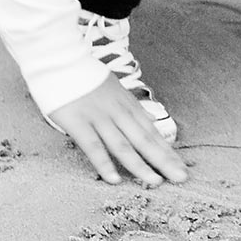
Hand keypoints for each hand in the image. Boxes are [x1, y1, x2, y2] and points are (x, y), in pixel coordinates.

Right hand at [47, 76, 189, 185]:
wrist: (59, 59)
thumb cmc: (86, 76)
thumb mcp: (116, 88)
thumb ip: (133, 107)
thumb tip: (152, 119)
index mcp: (127, 104)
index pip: (152, 132)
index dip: (167, 151)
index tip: (181, 167)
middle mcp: (117, 112)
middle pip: (144, 140)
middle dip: (164, 160)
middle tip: (181, 178)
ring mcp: (98, 117)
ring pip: (123, 145)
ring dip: (140, 165)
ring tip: (155, 182)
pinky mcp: (77, 122)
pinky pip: (93, 146)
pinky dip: (104, 163)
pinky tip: (114, 179)